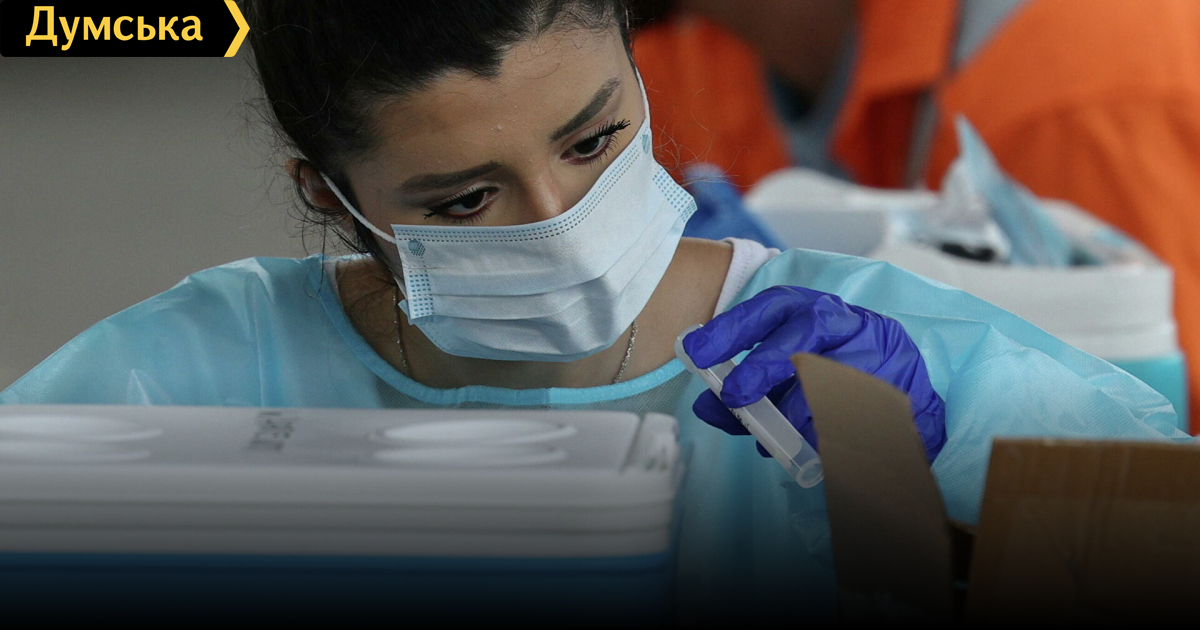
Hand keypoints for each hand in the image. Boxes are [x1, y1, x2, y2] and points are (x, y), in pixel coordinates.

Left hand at [683, 285, 946, 461]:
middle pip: (805, 328)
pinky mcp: (901, 386)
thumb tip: (707, 406)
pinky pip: (858, 408)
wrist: (908, 399)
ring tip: (782, 433)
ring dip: (797, 408)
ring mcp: (878, 352)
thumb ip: (747, 394)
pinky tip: (816, 444)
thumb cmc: (833, 383)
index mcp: (814, 311)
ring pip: (832, 370)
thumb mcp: (786, 381)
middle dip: (764, 363)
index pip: (771, 306)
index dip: (732, 326)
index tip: (697, 352)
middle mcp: (847, 322)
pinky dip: (829, 431)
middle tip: (736, 396)